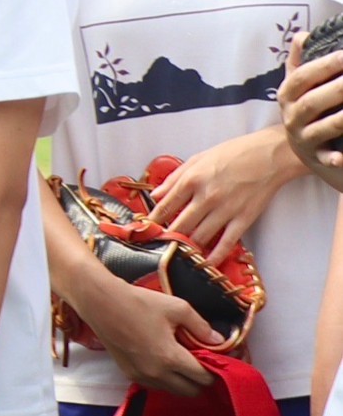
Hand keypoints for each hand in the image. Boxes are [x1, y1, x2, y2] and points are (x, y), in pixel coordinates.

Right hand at [57, 269, 215, 395]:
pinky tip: (163, 361)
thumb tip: (219, 341)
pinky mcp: (129, 374)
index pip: (204, 378)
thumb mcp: (177, 308)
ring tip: (181, 361)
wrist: (101, 304)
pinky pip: (156, 386)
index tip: (216, 359)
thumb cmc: (139, 303)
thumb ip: (201, 327)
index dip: (215, 370)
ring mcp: (141, 376)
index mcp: (170, 358)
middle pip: (191, 392)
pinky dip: (165, 379)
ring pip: (173, 391)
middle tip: (201, 361)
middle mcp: (156, 374)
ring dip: (182, 381)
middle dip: (200, 380)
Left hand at [146, 129, 293, 261]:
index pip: (166, 206)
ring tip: (180, 252)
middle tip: (162, 243)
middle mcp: (207, 197)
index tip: (147, 229)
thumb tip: (156, 194)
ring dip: (189, 246)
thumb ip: (174, 178)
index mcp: (192, 180)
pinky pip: (227, 243)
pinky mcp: (244, 219)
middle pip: (180, 225)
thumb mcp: (198, 158)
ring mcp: (226, 210)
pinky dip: (215, 255)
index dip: (154, 220)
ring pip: (200, 236)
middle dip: (168, 236)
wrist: (268, 156)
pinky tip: (207, 262)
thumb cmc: (233, 154)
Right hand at [279, 34, 342, 190]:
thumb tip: (303, 35)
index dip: (324, 65)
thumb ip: (299, 60)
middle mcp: (292, 117)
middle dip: (338, 89)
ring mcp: (303, 138)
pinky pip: (325, 158)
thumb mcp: (297, 85)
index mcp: (287, 95)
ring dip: (341, 119)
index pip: (302, 77)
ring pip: (322, 128)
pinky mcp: (316, 158)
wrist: (300, 148)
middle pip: (312, 102)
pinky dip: (333, 158)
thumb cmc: (306, 108)